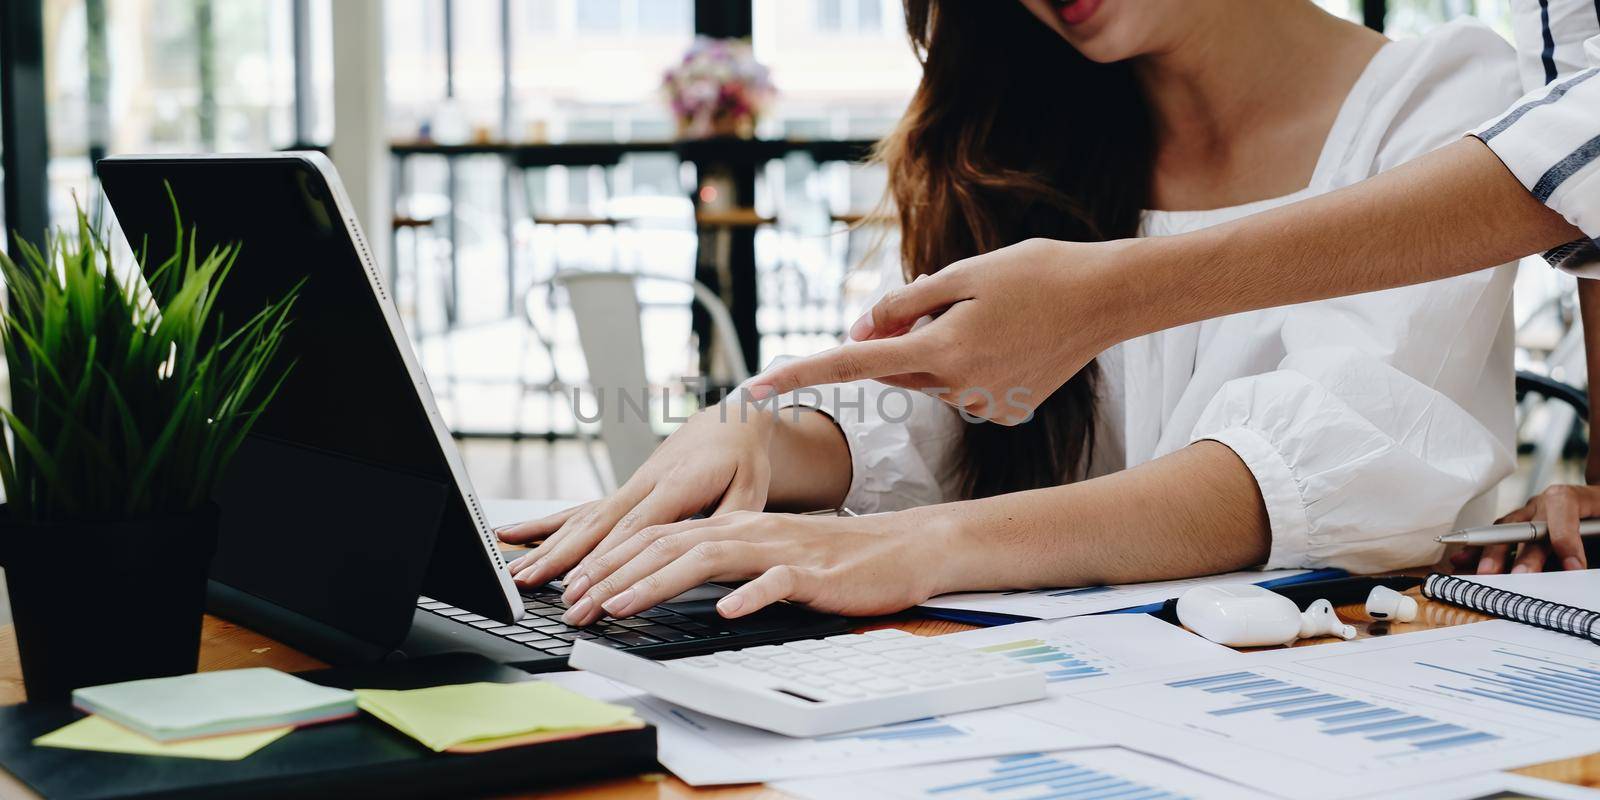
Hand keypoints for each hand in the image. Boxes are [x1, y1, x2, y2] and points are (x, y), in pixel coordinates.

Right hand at [497, 404, 777, 595]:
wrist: (727, 421)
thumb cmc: (741, 460)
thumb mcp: (751, 489)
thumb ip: (732, 521)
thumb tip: (717, 552)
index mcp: (676, 485)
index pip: (637, 529)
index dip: (608, 559)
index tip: (584, 587)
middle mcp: (642, 485)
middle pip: (597, 528)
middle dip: (565, 563)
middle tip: (537, 592)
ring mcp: (626, 488)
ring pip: (580, 521)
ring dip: (547, 549)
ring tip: (517, 576)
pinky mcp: (619, 494)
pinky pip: (576, 512)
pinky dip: (543, 525)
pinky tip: (511, 536)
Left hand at [556, 510, 956, 625]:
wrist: (900, 548)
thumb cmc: (830, 559)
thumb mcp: (765, 556)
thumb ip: (722, 563)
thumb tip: (667, 581)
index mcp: (731, 527)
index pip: (658, 539)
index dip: (610, 562)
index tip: (573, 590)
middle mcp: (747, 531)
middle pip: (668, 545)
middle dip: (614, 575)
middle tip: (576, 604)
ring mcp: (779, 549)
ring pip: (707, 558)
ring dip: (659, 583)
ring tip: (622, 606)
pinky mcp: (813, 572)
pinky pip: (777, 582)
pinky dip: (750, 595)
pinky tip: (727, 610)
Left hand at [746, 238, 1138, 424]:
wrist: (1109, 298)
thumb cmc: (1037, 272)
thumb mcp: (963, 273)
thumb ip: (902, 305)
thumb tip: (858, 331)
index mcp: (941, 351)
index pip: (853, 363)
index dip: (799, 373)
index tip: (752, 389)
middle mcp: (959, 388)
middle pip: (897, 366)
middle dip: (902, 336)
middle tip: (950, 298)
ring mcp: (985, 405)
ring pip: (932, 377)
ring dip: (941, 348)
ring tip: (995, 315)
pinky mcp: (1007, 411)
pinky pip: (966, 386)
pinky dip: (975, 364)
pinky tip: (1015, 341)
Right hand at [1453, 484, 1595, 573]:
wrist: (1597, 505)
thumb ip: (1593, 544)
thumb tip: (1578, 568)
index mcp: (1576, 496)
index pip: (1564, 506)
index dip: (1566, 537)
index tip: (1574, 566)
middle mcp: (1547, 501)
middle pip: (1530, 524)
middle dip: (1524, 553)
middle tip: (1520, 575)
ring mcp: (1529, 511)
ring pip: (1507, 530)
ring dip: (1495, 553)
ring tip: (1485, 573)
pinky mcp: (1518, 523)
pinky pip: (1496, 535)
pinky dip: (1480, 549)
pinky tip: (1463, 560)